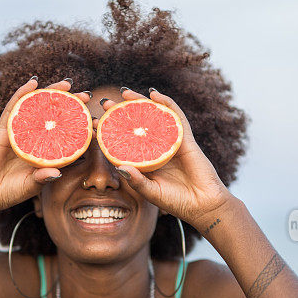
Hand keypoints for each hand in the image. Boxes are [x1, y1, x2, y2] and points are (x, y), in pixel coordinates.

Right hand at [0, 78, 90, 214]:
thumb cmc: (10, 192)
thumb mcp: (31, 186)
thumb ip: (43, 179)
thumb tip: (58, 172)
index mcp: (44, 152)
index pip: (64, 134)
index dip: (79, 125)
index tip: (94, 119)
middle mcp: (34, 139)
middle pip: (53, 116)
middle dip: (70, 104)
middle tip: (86, 96)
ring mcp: (19, 132)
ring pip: (37, 107)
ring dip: (50, 93)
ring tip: (66, 83)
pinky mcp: (4, 129)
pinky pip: (14, 108)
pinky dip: (22, 93)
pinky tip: (33, 82)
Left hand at [100, 88, 232, 227]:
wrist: (203, 205)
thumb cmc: (176, 201)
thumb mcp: (151, 192)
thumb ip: (137, 181)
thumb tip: (119, 167)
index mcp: (144, 161)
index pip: (123, 142)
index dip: (109, 132)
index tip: (93, 125)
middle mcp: (155, 149)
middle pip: (136, 125)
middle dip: (121, 113)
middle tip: (106, 103)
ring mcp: (170, 142)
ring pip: (153, 117)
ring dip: (140, 102)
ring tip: (125, 92)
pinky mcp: (185, 139)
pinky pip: (175, 117)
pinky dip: (166, 104)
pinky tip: (155, 95)